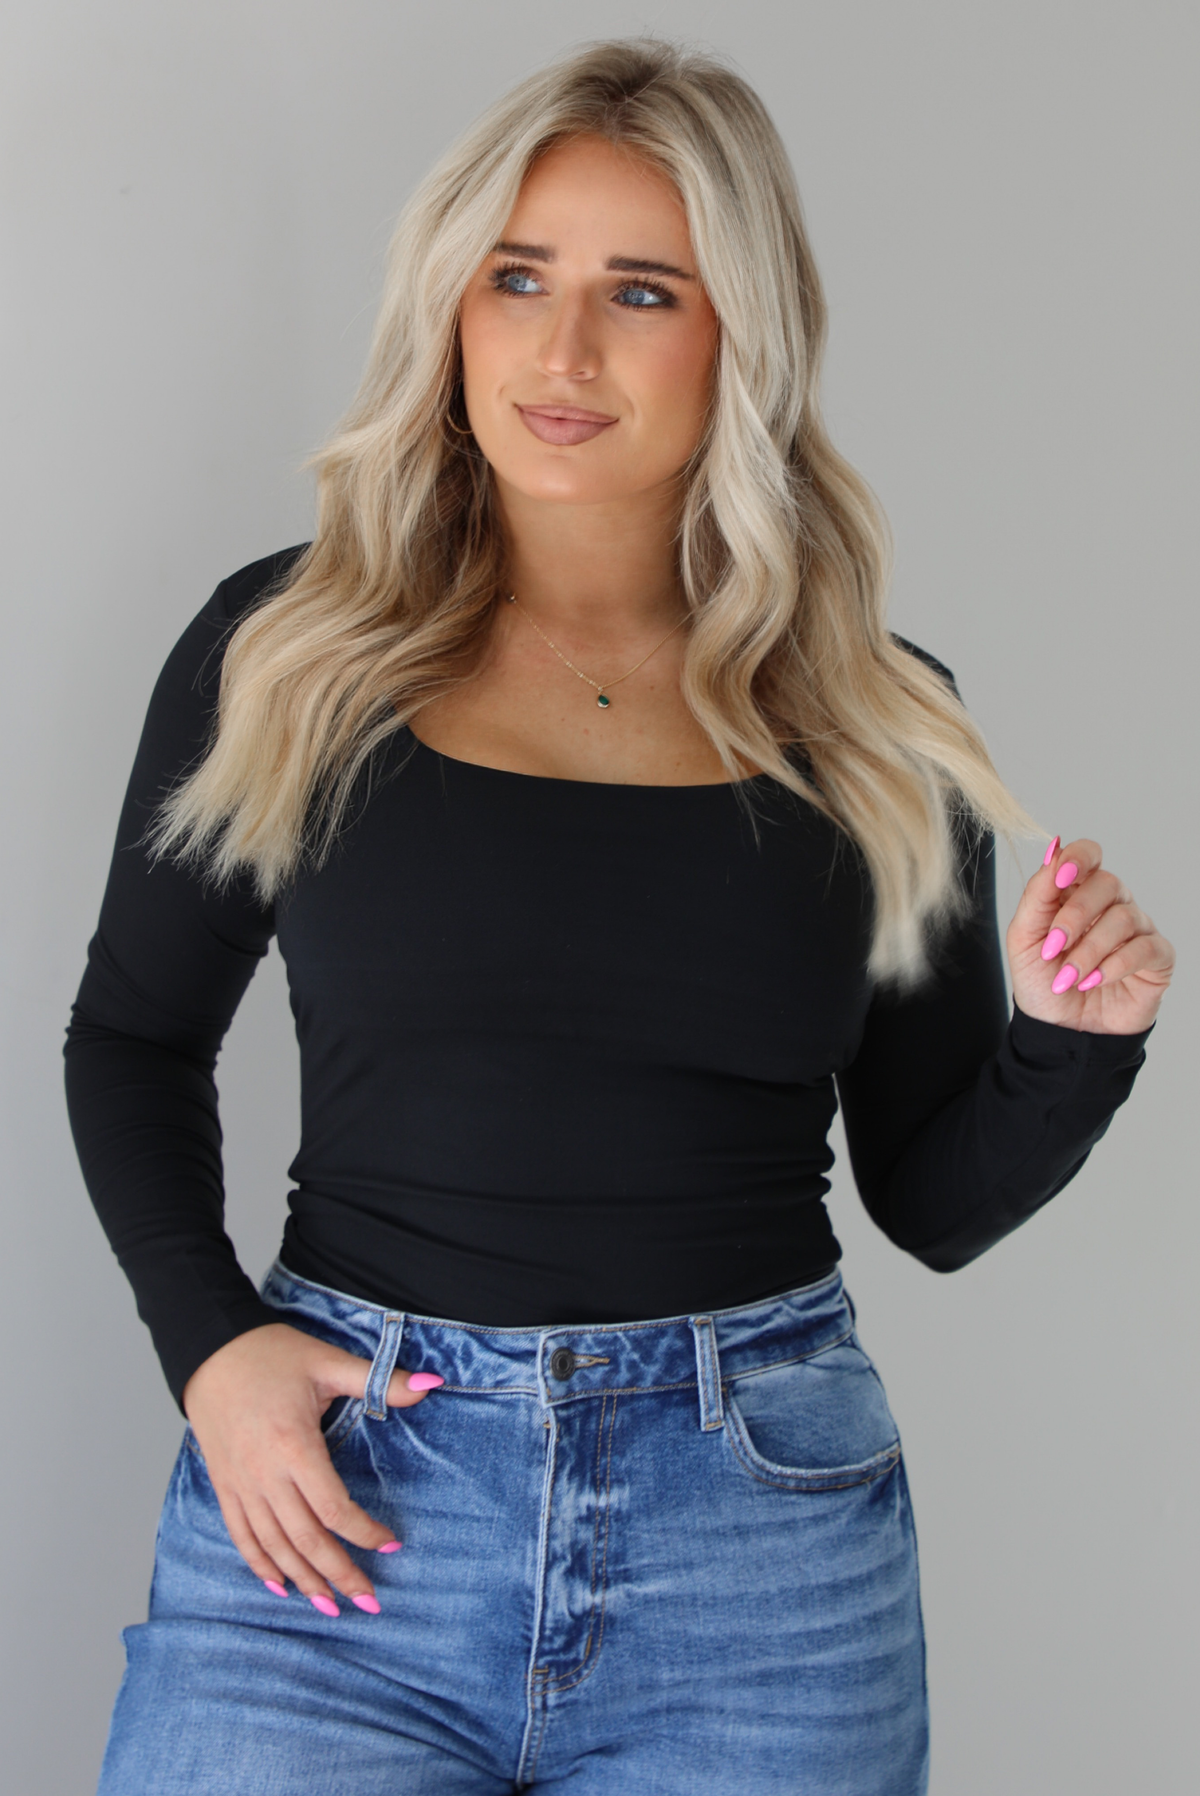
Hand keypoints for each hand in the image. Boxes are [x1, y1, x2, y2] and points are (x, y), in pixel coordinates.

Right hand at [182, 1322, 441, 1615]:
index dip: (363, 1533)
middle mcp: (264, 1474)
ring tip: (331, 1607)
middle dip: (339, 1575)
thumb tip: (429, 1387)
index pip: (333, 1508)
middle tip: (369, 1601)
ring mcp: (241, 1485)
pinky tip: (279, 1586)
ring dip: (304, 1581)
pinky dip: (261, 1566)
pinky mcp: (225, 1486)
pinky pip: (242, 1536)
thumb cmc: (269, 1354)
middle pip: (305, 1540)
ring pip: (274, 1547)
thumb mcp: (327, 1362)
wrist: (209, 1350)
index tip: (390, 1545)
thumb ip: (378, 1381)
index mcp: (293, 1446)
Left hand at [1007, 836, 1173, 1034]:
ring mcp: (1137, 930)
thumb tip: (1053, 851)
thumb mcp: (1025, 938)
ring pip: (1123, 918)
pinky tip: (1095, 981)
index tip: (1062, 877)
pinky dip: (1115, 965)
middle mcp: (1112, 905)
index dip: (1079, 858)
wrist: (1059, 1032)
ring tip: (1069, 978)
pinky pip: (1145, 948)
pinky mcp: (1157, 958)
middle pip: (1107, 883)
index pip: (1089, 855)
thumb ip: (1038, 895)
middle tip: (1054, 947)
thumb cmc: (1042, 982)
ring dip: (1089, 951)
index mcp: (1078, 893)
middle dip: (1075, 916)